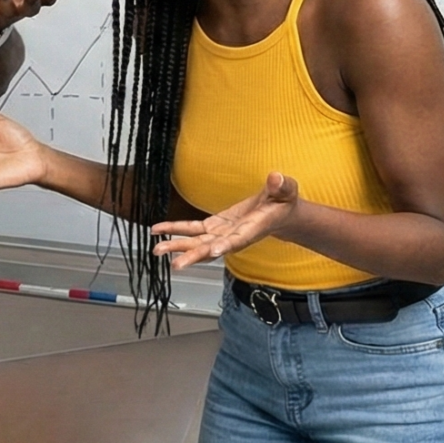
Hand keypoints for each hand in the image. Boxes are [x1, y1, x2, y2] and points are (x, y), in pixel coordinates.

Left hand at [150, 173, 302, 266]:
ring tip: (157, 250)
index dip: (225, 245)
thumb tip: (276, 177)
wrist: (278, 214)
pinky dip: (174, 229)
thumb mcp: (287, 191)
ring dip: (177, 246)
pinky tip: (157, 230)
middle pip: (211, 249)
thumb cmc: (283, 203)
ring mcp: (221, 234)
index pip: (238, 240)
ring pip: (197, 243)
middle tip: (176, 265)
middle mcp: (233, 237)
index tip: (214, 251)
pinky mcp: (213, 227)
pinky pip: (191, 229)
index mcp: (252, 230)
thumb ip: (281, 186)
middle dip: (193, 256)